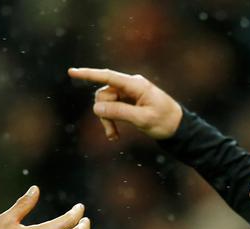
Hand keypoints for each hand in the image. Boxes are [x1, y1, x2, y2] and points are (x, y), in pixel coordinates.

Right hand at [68, 67, 182, 140]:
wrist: (178, 128)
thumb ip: (119, 112)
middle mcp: (130, 85)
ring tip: (114, 136)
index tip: (71, 72)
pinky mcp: (128, 102)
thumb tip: (96, 108)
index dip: (89, 74)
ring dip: (107, 120)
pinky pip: (112, 108)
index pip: (108, 76)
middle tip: (112, 133)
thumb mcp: (142, 119)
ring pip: (105, 104)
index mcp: (135, 84)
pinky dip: (111, 121)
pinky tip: (115, 136)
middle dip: (104, 114)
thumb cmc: (164, 122)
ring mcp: (128, 93)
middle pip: (104, 95)